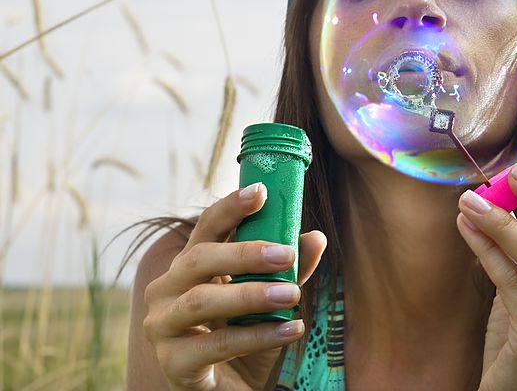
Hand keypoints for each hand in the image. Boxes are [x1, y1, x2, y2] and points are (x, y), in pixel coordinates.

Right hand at [142, 183, 327, 389]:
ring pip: (202, 301)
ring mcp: (164, 326)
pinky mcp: (173, 363)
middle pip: (199, 259)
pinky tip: (291, 329)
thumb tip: (315, 237)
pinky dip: (257, 335)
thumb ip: (288, 270)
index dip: (230, 207)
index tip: (260, 192)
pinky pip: (216, 344)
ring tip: (293, 294)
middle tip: (285, 254)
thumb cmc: (244, 337)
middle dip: (244, 253)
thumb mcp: (271, 300)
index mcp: (189, 266)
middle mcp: (167, 290)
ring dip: (251, 295)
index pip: (206, 228)